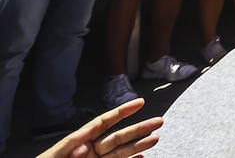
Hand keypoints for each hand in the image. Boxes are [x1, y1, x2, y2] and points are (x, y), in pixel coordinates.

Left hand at [39, 95, 161, 157]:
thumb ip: (70, 149)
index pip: (103, 123)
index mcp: (78, 142)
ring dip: (138, 146)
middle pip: (117, 137)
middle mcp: (89, 151)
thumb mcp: (54, 157)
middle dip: (139, 129)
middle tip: (158, 121)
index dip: (122, 112)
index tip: (140, 103)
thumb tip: (83, 145)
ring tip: (155, 138)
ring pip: (120, 153)